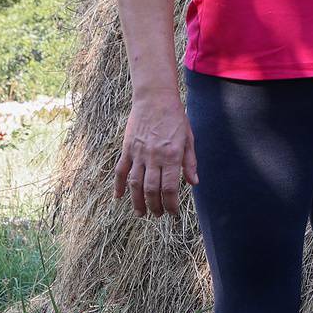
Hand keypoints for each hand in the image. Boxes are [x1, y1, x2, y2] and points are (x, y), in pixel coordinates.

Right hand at [114, 93, 199, 216]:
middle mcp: (154, 157)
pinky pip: (121, 170)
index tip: (172, 212)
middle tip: (158, 215)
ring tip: (141, 213)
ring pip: (135, 183)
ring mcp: (138, 153)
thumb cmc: (176, 118)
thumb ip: (190, 162)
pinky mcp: (127, 148)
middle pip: (152, 189)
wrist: (155, 98)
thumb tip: (193, 183)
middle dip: (155, 206)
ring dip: (137, 201)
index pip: (170, 187)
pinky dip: (118, 185)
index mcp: (171, 156)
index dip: (171, 203)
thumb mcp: (188, 139)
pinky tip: (118, 197)